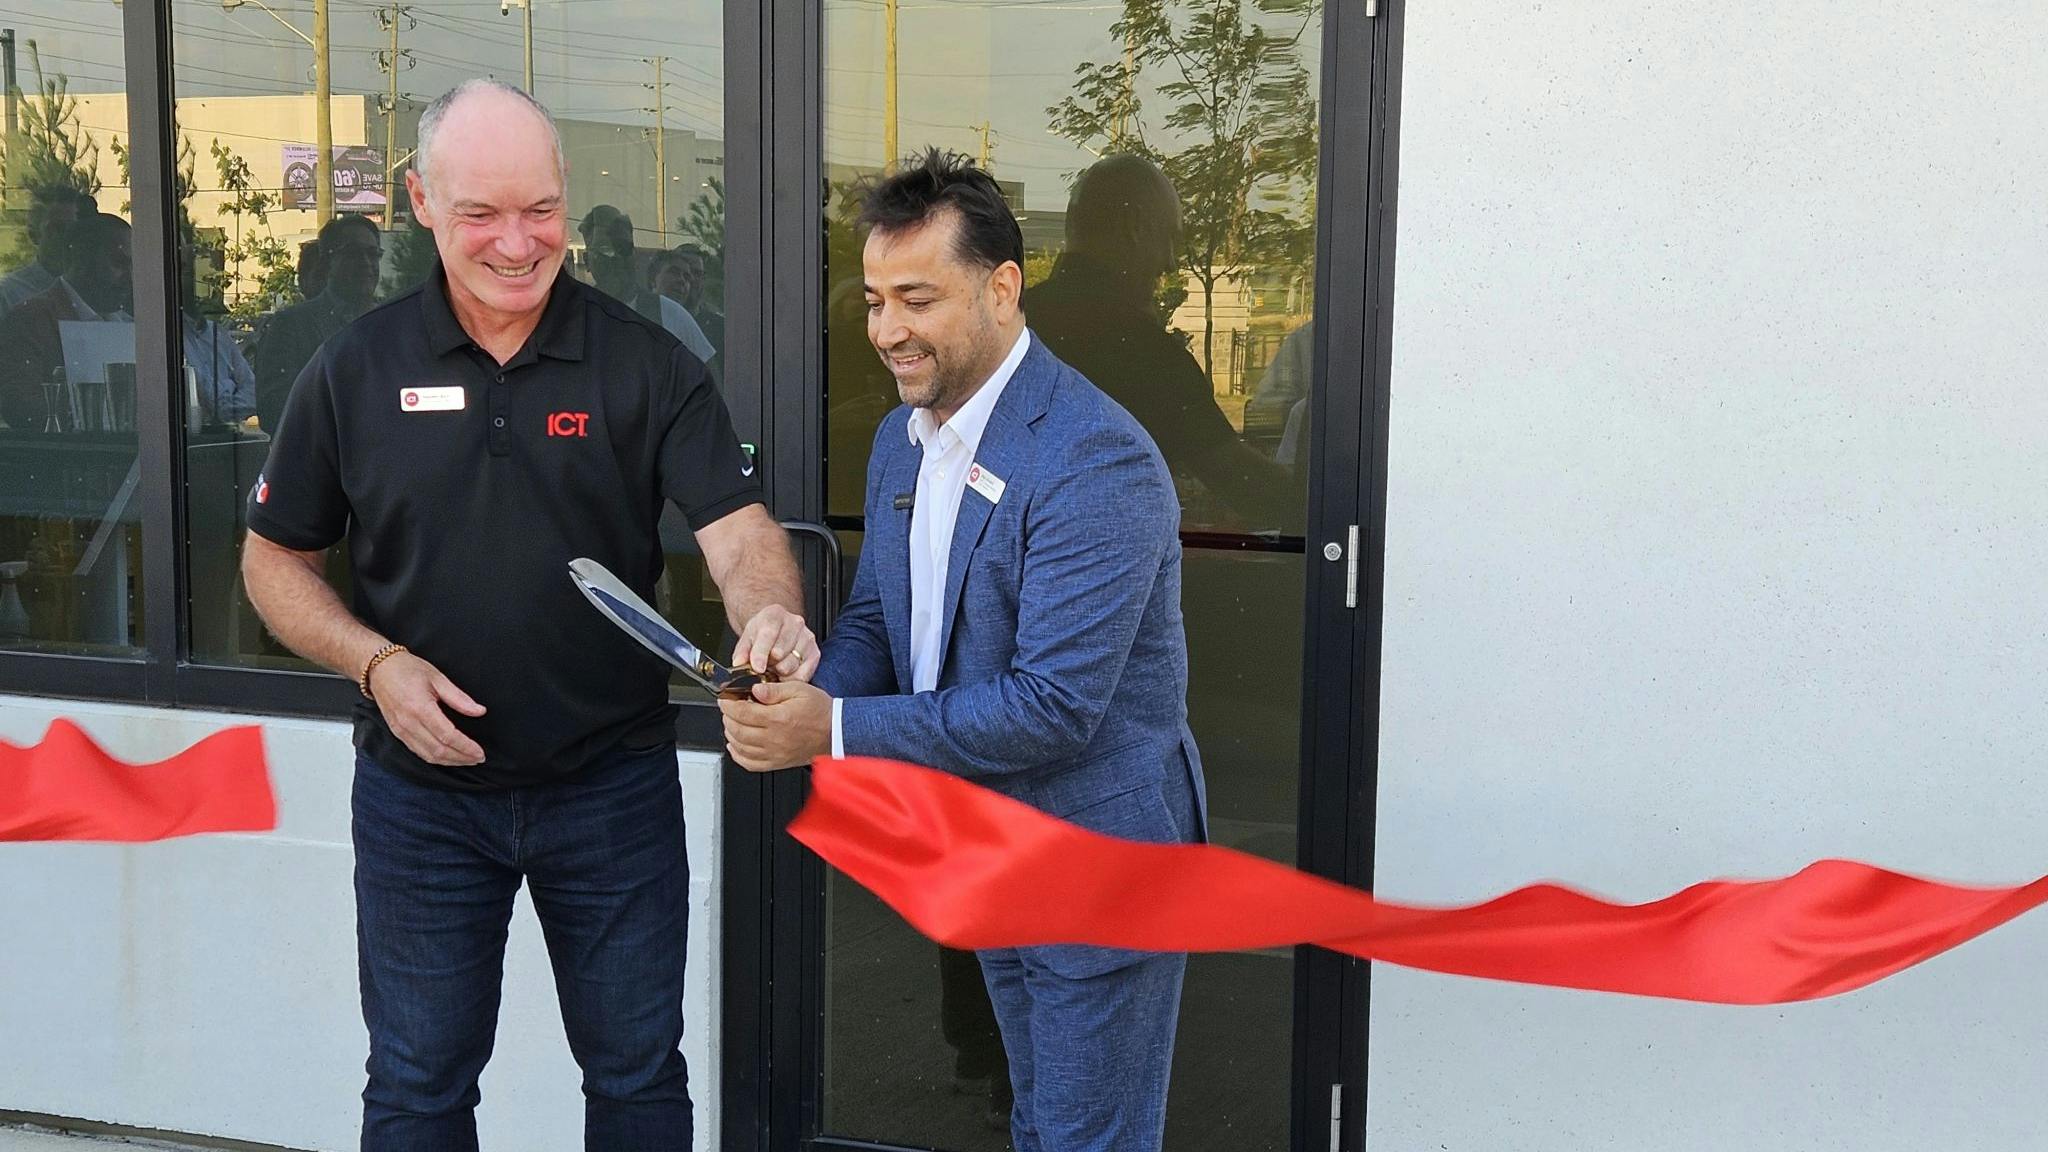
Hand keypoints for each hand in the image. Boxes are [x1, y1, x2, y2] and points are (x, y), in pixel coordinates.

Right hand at [368, 650, 487, 765]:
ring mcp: (401, 730)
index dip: (466, 747)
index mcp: (420, 708)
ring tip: (467, 760)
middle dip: (461, 758)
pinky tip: (447, 757)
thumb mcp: (437, 678)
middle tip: (478, 758)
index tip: (480, 752)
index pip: (448, 736)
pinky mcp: (397, 733)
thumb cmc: (407, 669)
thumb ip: (459, 697)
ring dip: (449, 761)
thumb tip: (479, 711)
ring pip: (428, 755)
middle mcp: (408, 723)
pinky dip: (435, 758)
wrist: (379, 669)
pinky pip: (418, 752)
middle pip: (439, 750)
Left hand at [719, 679, 832, 771]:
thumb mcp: (799, 689)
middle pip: (737, 730)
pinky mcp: (777, 763)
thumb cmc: (820, 711)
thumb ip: (773, 689)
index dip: (728, 704)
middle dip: (727, 717)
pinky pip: (749, 763)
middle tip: (728, 708)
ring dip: (730, 734)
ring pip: (740, 747)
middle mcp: (774, 738)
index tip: (724, 698)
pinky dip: (738, 754)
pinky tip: (736, 745)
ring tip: (732, 723)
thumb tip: (753, 689)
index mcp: (778, 718)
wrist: (835, 731)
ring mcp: (774, 753)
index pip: (741, 712)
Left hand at [731, 604, 818, 682]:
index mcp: (774, 615)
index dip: (761, 654)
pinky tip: (785, 673)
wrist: (777, 629)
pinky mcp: (815, 652)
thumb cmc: (762, 633)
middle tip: (764, 665)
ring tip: (774, 667)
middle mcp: (794, 623)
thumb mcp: (747, 638)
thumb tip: (739, 664)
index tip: (757, 668)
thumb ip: (742, 651)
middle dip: (768, 664)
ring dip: (779, 672)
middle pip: (780, 653)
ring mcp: (807, 637)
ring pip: (791, 665)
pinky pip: (803, 673)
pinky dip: (792, 678)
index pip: (768, 635)